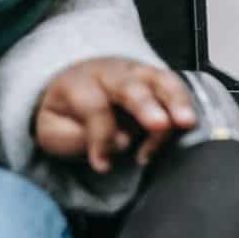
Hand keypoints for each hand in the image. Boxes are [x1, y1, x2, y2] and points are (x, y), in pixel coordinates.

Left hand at [35, 59, 197, 172]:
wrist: (74, 81)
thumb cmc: (65, 112)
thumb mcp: (51, 129)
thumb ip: (75, 139)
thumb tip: (119, 143)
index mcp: (77, 83)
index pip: (92, 106)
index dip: (100, 137)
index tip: (102, 164)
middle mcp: (109, 73)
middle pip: (128, 85)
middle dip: (144, 105)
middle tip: (159, 125)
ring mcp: (136, 73)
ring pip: (158, 80)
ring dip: (174, 99)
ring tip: (186, 122)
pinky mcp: (156, 79)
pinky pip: (175, 86)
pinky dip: (184, 104)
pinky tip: (185, 128)